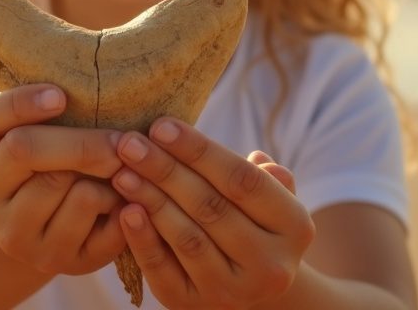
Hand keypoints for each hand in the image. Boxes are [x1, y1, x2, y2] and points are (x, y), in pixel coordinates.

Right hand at [0, 84, 127, 275]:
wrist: (47, 231)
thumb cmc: (52, 163)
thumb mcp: (39, 133)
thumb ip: (50, 111)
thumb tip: (99, 89)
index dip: (20, 103)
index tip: (61, 95)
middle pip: (25, 149)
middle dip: (82, 141)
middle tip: (124, 138)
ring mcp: (16, 235)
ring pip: (70, 190)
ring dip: (106, 176)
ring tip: (119, 171)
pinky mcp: (52, 261)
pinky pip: (99, 225)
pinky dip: (121, 205)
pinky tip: (124, 200)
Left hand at [111, 119, 314, 308]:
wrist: (247, 285)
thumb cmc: (250, 221)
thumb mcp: (269, 199)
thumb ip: (262, 177)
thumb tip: (258, 159)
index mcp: (295, 228)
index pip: (243, 181)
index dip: (200, 151)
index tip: (161, 126)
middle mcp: (270, 265)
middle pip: (210, 207)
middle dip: (165, 170)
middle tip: (130, 143)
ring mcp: (232, 291)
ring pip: (187, 238)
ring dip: (150, 200)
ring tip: (122, 171)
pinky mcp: (194, 306)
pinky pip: (163, 270)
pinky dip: (142, 239)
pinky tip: (125, 210)